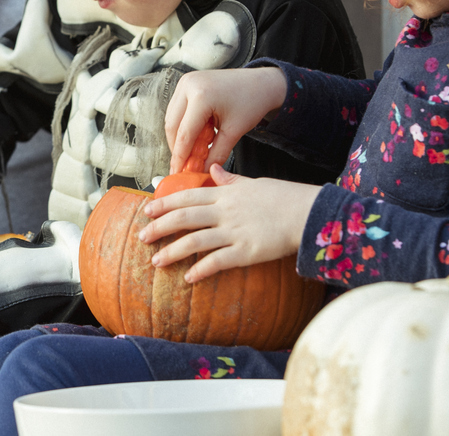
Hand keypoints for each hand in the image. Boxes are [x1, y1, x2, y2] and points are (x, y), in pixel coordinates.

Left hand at [139, 163, 318, 282]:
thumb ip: (230, 179)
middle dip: (160, 227)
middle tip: (141, 236)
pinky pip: (217, 261)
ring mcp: (234, 232)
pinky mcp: (246, 252)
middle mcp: (225, 211)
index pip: (187, 196)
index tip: (147, 210)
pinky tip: (188, 278)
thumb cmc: (283, 197)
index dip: (165, 203)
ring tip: (156, 261)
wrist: (307, 212)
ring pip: (195, 241)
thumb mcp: (254, 182)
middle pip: (184, 218)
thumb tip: (213, 169)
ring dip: (173, 251)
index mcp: (225, 193)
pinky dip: (201, 270)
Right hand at [165, 68, 287, 172]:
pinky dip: (182, 125)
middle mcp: (189, 85)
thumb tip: (202, 171)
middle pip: (172, 125)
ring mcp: (186, 81)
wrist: (261, 82)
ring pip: (172, 117)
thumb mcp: (234, 132)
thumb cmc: (251, 103)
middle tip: (184, 166)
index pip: (184, 134)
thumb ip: (216, 154)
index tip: (178, 173)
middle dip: (177, 148)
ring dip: (178, 137)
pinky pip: (177, 109)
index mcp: (201, 96)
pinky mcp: (187, 82)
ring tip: (191, 152)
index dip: (180, 157)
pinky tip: (194, 137)